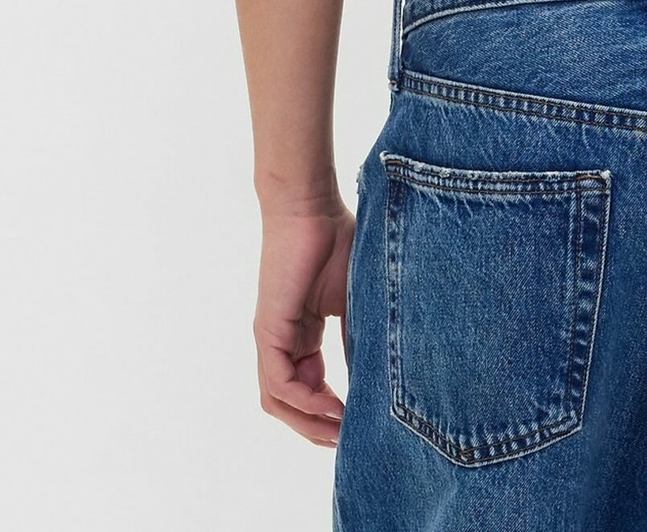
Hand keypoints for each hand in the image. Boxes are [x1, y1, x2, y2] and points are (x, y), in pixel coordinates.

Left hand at [253, 201, 355, 445]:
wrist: (313, 206)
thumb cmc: (336, 240)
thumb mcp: (356, 299)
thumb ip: (359, 336)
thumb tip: (379, 376)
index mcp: (301, 334)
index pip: (308, 387)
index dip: (330, 411)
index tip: (359, 423)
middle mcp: (281, 341)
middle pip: (290, 403)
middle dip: (318, 428)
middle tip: (350, 441)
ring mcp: (271, 337)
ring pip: (279, 400)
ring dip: (308, 423)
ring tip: (341, 433)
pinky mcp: (267, 330)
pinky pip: (278, 382)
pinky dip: (303, 401)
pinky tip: (331, 406)